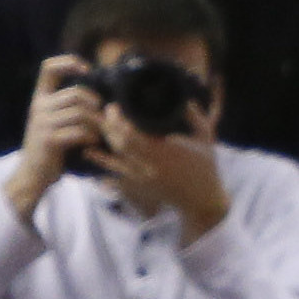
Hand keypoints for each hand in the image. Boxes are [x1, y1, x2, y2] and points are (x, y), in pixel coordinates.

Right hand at [9, 56, 106, 216]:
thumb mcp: (53, 118)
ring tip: (99, 131)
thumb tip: (95, 87)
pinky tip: (92, 142)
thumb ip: (67, 103)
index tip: (87, 68)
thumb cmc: (51, 144)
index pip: (48, 68)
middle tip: (101, 113)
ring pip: (80, 113)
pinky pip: (79, 131)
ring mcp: (42, 123)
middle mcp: (38, 107)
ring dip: (96, 122)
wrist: (33, 173)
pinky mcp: (49, 140)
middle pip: (75, 93)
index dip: (68, 62)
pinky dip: (91, 136)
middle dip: (94, 102)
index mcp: (40, 98)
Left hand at [88, 96, 227, 243]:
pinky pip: (114, 177)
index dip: (119, 119)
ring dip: (102, 145)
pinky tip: (92, 154)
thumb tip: (183, 98)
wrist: (202, 200)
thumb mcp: (206, 137)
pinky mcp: (139, 189)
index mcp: (167, 151)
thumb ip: (195, 117)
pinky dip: (102, 166)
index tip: (115, 106)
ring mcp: (144, 179)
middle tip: (106, 112)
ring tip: (96, 130)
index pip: (133, 134)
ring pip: (114, 161)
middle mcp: (151, 165)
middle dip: (108, 126)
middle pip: (119, 144)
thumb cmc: (205, 166)